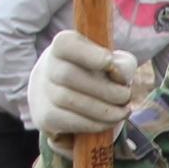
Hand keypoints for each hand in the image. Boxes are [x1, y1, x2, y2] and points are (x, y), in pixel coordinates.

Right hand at [29, 27, 145, 137]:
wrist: (66, 99)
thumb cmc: (96, 76)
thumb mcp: (113, 64)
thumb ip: (122, 64)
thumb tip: (120, 75)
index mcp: (63, 46)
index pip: (65, 44)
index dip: (86, 53)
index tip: (109, 61)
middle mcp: (47, 67)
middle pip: (68, 75)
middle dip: (104, 90)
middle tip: (126, 97)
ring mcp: (42, 93)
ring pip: (68, 100)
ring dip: (103, 110)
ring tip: (122, 112)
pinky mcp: (44, 118)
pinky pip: (68, 120)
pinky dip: (93, 124)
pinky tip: (108, 122)